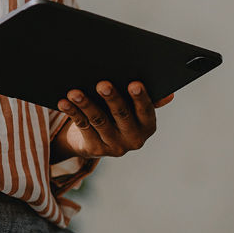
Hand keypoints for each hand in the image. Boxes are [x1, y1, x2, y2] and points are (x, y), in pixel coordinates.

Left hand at [51, 81, 174, 160]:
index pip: (146, 111)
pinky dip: (72, 112)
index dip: (140, 98)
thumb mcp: (136, 109)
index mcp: (147, 126)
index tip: (134, 83)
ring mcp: (113, 146)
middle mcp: (133, 139)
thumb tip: (169, 94)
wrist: (99, 141)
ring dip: (86, 104)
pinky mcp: (94, 148)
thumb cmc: (121, 115)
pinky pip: (82, 126)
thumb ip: (149, 100)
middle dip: (112, 98)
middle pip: (121, 115)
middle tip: (102, 83)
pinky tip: (64, 101)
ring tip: (75, 91)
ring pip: (99, 121)